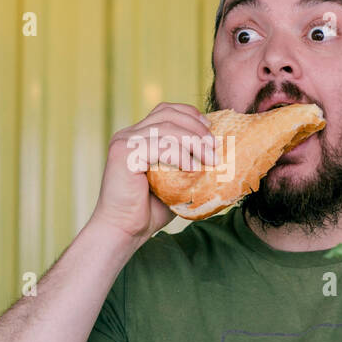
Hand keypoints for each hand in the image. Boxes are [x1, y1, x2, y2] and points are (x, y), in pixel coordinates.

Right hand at [89, 102, 216, 242]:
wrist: (124, 230)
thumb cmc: (148, 211)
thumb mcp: (174, 181)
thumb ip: (186, 163)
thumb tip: (216, 154)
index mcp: (137, 136)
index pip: (165, 110)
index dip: (190, 114)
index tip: (210, 129)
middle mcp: (128, 135)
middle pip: (167, 114)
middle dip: (196, 127)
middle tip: (214, 147)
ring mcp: (124, 142)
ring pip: (166, 128)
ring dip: (193, 141)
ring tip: (210, 159)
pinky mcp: (124, 154)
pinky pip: (159, 145)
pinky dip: (180, 154)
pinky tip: (193, 168)